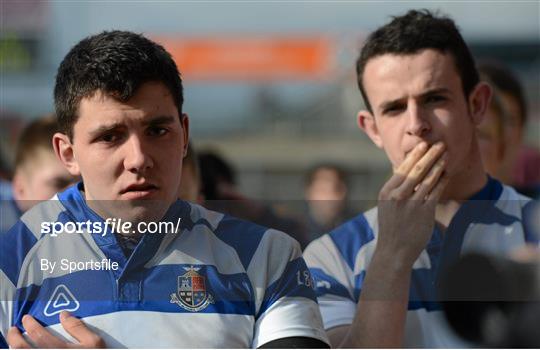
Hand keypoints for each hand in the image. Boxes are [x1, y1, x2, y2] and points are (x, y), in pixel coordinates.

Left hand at [7, 311, 104, 348]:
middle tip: (13, 330)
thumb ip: (78, 328)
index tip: (27, 318)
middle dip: (15, 337)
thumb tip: (64, 314)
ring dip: (14, 348)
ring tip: (14, 343)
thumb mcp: (94, 343)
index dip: (31, 325)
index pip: (38, 335)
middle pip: (22, 349)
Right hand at [376, 141, 448, 265]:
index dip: (414, 155)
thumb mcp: (386, 206)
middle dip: (429, 154)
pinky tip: (447, 173)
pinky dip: (442, 180)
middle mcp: (397, 195)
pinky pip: (435, 191)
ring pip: (427, 178)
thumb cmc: (392, 227)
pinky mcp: (423, 212)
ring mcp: (410, 204)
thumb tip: (408, 173)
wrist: (394, 251)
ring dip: (438, 164)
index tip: (423, 145)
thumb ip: (395, 190)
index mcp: (386, 192)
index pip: (401, 168)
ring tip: (446, 154)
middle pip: (416, 169)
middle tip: (439, 143)